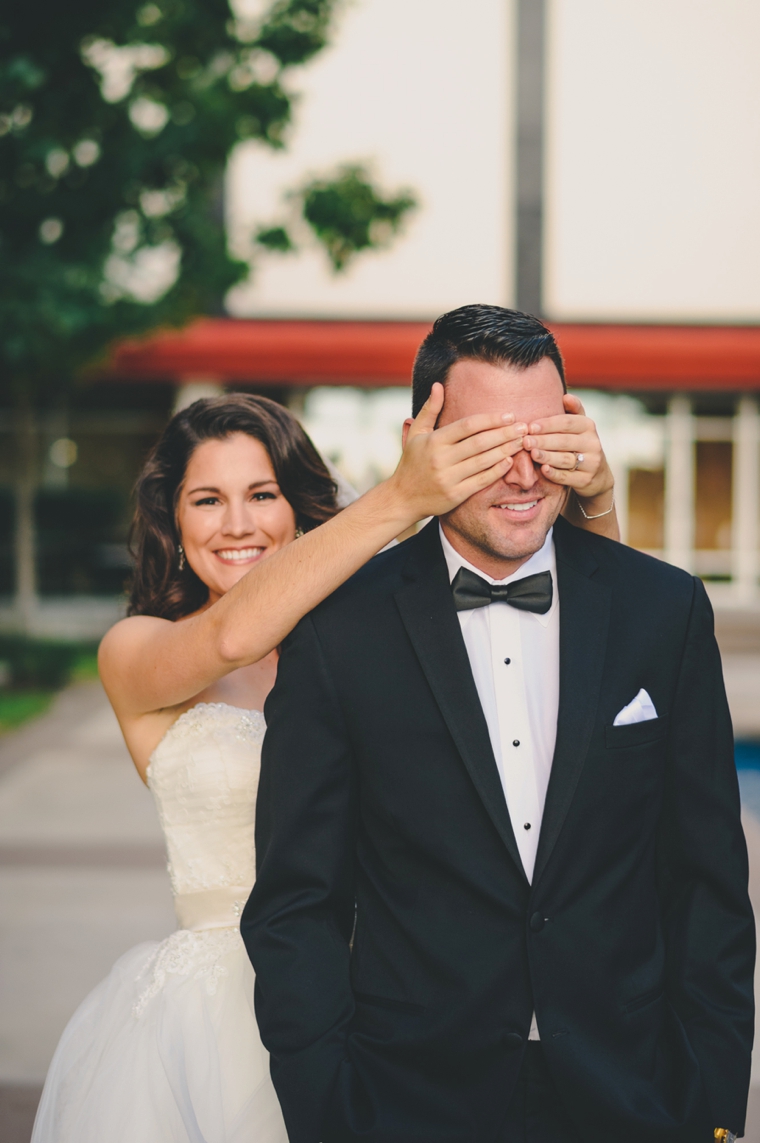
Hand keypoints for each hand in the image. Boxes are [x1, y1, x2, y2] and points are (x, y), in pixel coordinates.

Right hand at [391, 383, 525, 519]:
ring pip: (483, 461)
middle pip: (480, 442)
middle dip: (504, 434)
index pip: (468, 426)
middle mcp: (441, 458)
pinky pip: (481, 481)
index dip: (491, 419)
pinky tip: (509, 461)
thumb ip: (429, 409)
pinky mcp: (455, 495)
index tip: (509, 415)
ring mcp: (448, 478)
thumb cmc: (411, 463)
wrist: (402, 498)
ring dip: (505, 450)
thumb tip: (438, 385)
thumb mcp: (415, 433)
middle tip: (524, 427)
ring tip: (521, 442)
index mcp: (434, 441)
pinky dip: (497, 470)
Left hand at [521, 394, 613, 504]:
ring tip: (532, 454)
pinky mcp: (586, 480)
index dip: (548, 424)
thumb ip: (573, 411)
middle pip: (565, 441)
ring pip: (566, 459)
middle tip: (525, 441)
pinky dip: (555, 473)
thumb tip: (566, 396)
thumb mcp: (579, 426)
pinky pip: (568, 477)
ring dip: (547, 456)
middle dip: (544, 440)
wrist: (596, 475)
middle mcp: (593, 443)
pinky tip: (543, 470)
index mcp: (588, 426)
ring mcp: (591, 463)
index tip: (530, 426)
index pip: (567, 422)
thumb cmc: (579, 444)